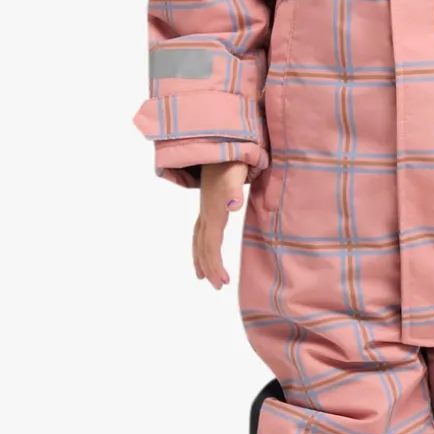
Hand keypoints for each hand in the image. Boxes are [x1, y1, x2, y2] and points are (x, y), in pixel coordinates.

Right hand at [193, 162, 248, 288]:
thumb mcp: (235, 172)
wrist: (219, 146)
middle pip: (203, 247)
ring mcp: (204, 210)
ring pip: (198, 241)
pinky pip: (200, 233)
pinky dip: (200, 246)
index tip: (223, 282)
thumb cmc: (231, 161)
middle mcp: (206, 214)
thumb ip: (234, 188)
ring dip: (201, 260)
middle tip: (218, 286)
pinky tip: (203, 249)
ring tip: (203, 277)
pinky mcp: (208, 206)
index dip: (215, 265)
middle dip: (208, 268)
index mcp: (213, 212)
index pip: (211, 245)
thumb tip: (234, 205)